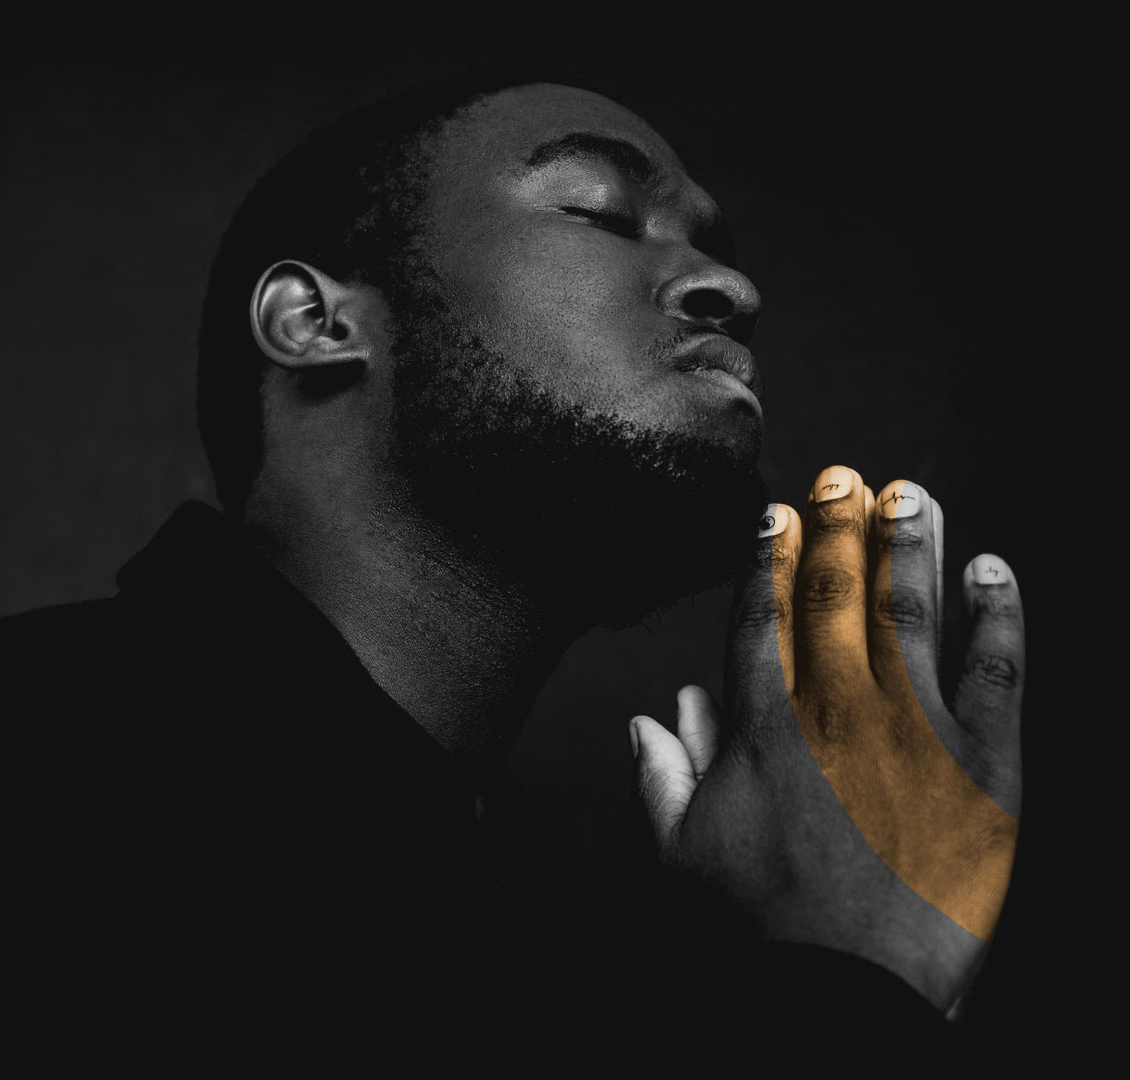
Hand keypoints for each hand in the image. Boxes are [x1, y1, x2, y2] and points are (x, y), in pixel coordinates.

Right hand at [631, 466, 1022, 1010]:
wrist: (843, 988)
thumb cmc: (758, 926)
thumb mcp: (684, 851)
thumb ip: (663, 776)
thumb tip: (656, 718)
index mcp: (764, 727)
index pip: (763, 617)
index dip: (768, 557)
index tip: (774, 513)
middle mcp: (838, 711)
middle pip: (837, 597)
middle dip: (838, 528)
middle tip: (844, 475)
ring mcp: (919, 733)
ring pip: (915, 614)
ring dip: (911, 546)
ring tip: (912, 495)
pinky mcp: (988, 766)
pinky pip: (999, 670)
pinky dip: (997, 614)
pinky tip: (992, 570)